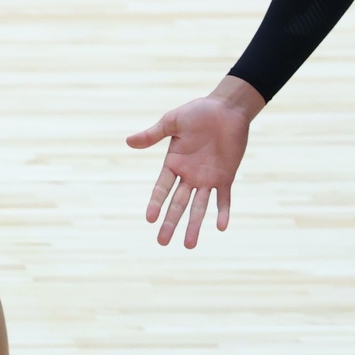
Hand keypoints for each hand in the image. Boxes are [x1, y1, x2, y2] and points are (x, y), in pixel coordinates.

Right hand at [127, 81, 259, 248]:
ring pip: (199, 206)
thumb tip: (128, 142)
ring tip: (189, 245)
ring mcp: (207, 178)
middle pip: (177, 203)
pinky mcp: (226, 177)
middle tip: (162, 242)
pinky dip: (223, 212)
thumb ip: (153, 134)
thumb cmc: (198, 112)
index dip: (156, 203)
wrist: (226, 109)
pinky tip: (221, 226)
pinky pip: (224, 198)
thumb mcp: (172, 121)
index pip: (162, 188)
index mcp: (174, 163)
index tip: (150, 219)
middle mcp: (188, 175)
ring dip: (194, 225)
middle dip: (170, 222)